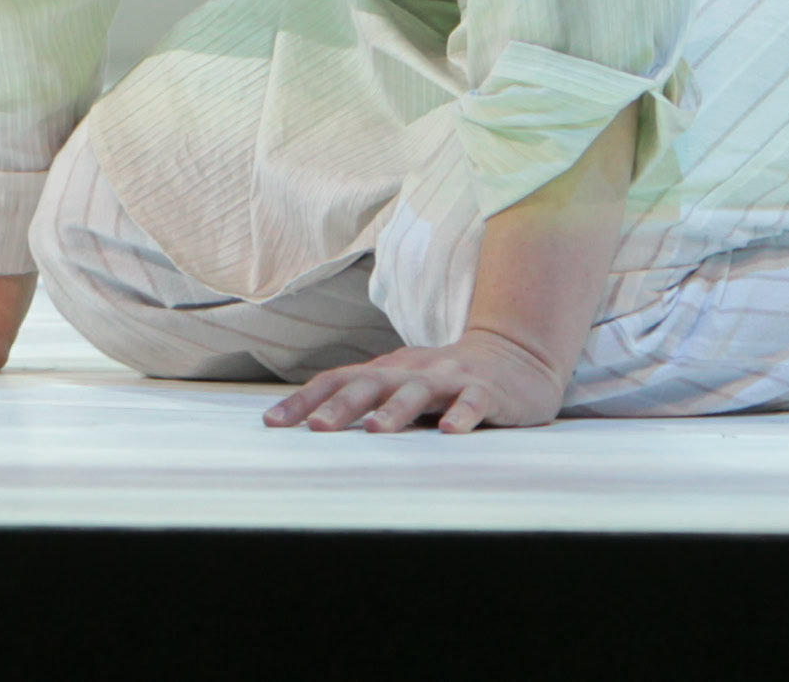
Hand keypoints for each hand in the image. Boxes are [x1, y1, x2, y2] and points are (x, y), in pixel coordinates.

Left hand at [262, 328, 573, 433]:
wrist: (515, 356)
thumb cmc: (446, 381)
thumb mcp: (403, 387)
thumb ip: (369, 403)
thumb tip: (311, 429)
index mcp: (388, 371)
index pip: (338, 380)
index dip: (304, 400)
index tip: (273, 423)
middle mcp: (413, 370)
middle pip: (371, 383)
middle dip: (342, 406)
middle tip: (315, 429)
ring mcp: (450, 377)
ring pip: (418, 392)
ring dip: (396, 410)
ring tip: (376, 431)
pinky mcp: (487, 390)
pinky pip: (473, 402)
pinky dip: (462, 416)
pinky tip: (450, 433)